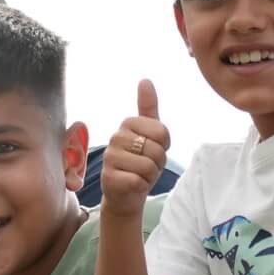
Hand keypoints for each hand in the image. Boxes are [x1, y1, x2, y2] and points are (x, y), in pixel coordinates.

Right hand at [100, 79, 169, 217]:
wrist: (125, 194)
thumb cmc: (140, 163)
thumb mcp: (149, 135)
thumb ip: (148, 108)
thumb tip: (145, 80)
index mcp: (127, 123)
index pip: (162, 132)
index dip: (164, 146)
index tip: (152, 150)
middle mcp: (116, 137)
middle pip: (156, 149)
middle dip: (157, 163)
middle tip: (146, 166)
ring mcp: (110, 158)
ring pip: (148, 166)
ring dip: (149, 175)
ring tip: (139, 175)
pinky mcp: (109, 178)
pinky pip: (138, 180)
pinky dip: (141, 186)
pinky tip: (132, 185)